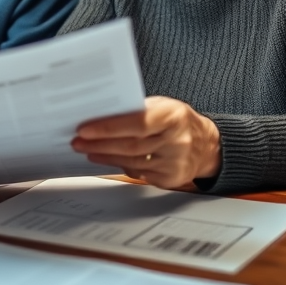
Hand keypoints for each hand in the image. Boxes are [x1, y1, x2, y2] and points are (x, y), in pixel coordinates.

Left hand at [71, 96, 221, 189]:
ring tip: (86, 149)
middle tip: (78, 141)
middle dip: (100, 144)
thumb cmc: (178, 120)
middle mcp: (177, 140)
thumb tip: (101, 115)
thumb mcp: (163, 106)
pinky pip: (139, 173)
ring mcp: (175, 162)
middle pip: (130, 145)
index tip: (85, 128)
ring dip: (105, 156)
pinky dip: (119, 166)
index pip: (137, 123)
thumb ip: (137, 110)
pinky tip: (105, 159)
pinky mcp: (171, 178)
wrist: (207, 145)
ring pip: (131, 161)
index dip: (108, 128)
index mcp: (173, 116)